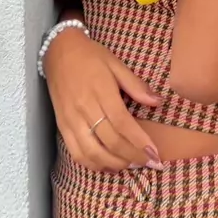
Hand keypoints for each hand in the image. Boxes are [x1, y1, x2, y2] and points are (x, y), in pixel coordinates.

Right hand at [43, 28, 162, 172]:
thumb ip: (136, 85)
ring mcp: (71, 120)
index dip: (139, 141)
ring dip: (114, 164)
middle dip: (132, 156)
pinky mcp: (62, 127)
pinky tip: (108, 165)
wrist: (59, 52)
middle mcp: (85, 108)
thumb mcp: (116, 63)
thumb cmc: (91, 56)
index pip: (122, 123)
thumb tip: (158, 102)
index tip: (154, 154)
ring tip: (131, 165)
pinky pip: (76, 153)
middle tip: (148, 163)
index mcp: (101, 91)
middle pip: (110, 141)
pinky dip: (93, 164)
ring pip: (93, 152)